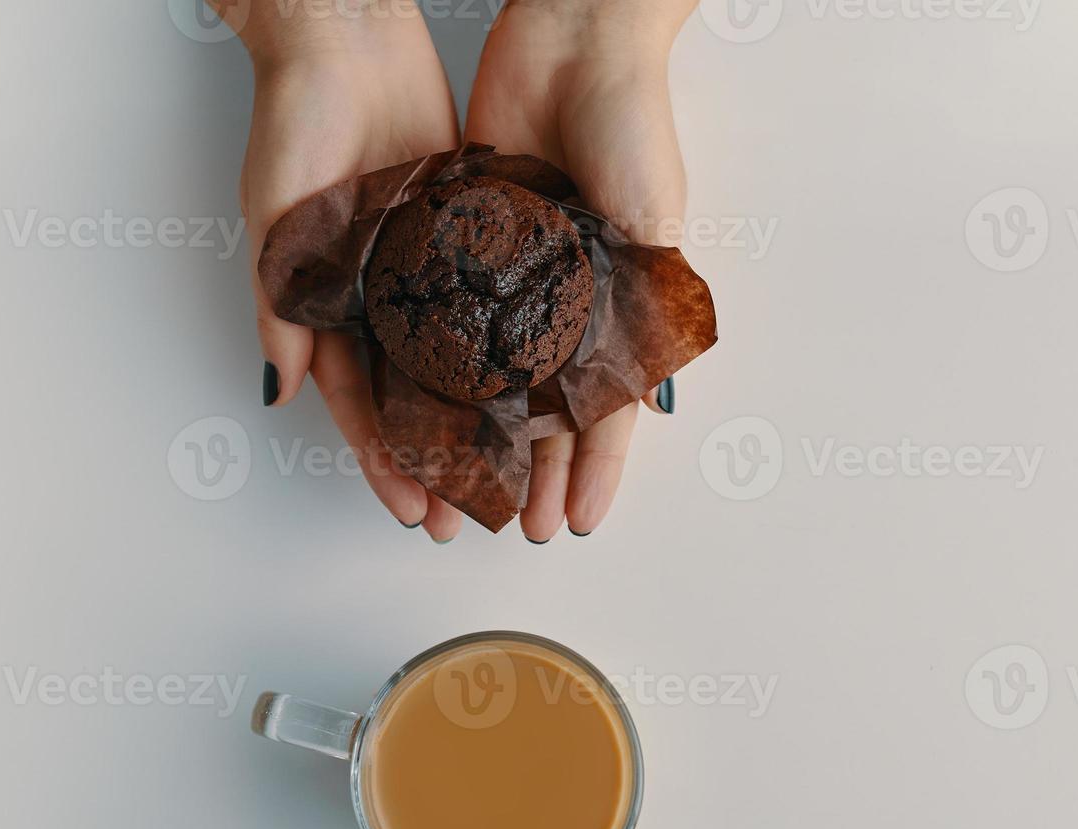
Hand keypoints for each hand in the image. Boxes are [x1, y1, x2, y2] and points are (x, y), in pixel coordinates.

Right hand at [226, 3, 465, 541]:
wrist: (348, 37)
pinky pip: (492, 300)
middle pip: (413, 399)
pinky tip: (538, 386)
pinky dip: (511, 344)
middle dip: (438, 461)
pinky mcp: (467, 232)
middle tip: (469, 517)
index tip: (411, 511)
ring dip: (481, 420)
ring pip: (459, 363)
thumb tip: (280, 390)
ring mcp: (425, 269)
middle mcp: (380, 297)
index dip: (384, 461)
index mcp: (327, 306)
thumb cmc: (295, 120)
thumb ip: (281, 307)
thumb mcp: (277, 221)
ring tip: (514, 472)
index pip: (360, 405)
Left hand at [467, 0, 695, 541]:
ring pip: (488, 381)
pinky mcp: (464, 243)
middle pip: (541, 410)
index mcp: (615, 306)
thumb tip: (654, 407)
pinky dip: (435, 368)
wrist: (572, 39)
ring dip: (477, 441)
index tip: (577, 523)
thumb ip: (646, 315)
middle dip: (530, 474)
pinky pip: (446, 319)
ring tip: (457, 491)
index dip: (592, 472)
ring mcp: (511, 277)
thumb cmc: (632, 126)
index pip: (602, 410)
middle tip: (513, 530)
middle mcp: (562, 301)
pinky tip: (422, 416)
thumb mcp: (654, 227)